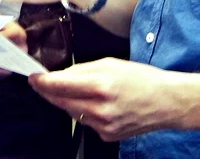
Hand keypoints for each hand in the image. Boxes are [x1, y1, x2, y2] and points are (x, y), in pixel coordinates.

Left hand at [28, 58, 178, 141]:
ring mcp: (104, 126)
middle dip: (49, 92)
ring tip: (77, 90)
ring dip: (67, 102)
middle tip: (41, 83)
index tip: (33, 78)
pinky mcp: (107, 136)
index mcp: (101, 86)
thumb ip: (82, 69)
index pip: (60, 85)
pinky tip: (96, 104)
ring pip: (72, 113)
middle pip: (61, 102)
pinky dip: (84, 112)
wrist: (166, 102)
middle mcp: (101, 109)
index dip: (42, 82)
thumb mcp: (110, 63)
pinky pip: (86, 122)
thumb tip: (61, 75)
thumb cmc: (141, 79)